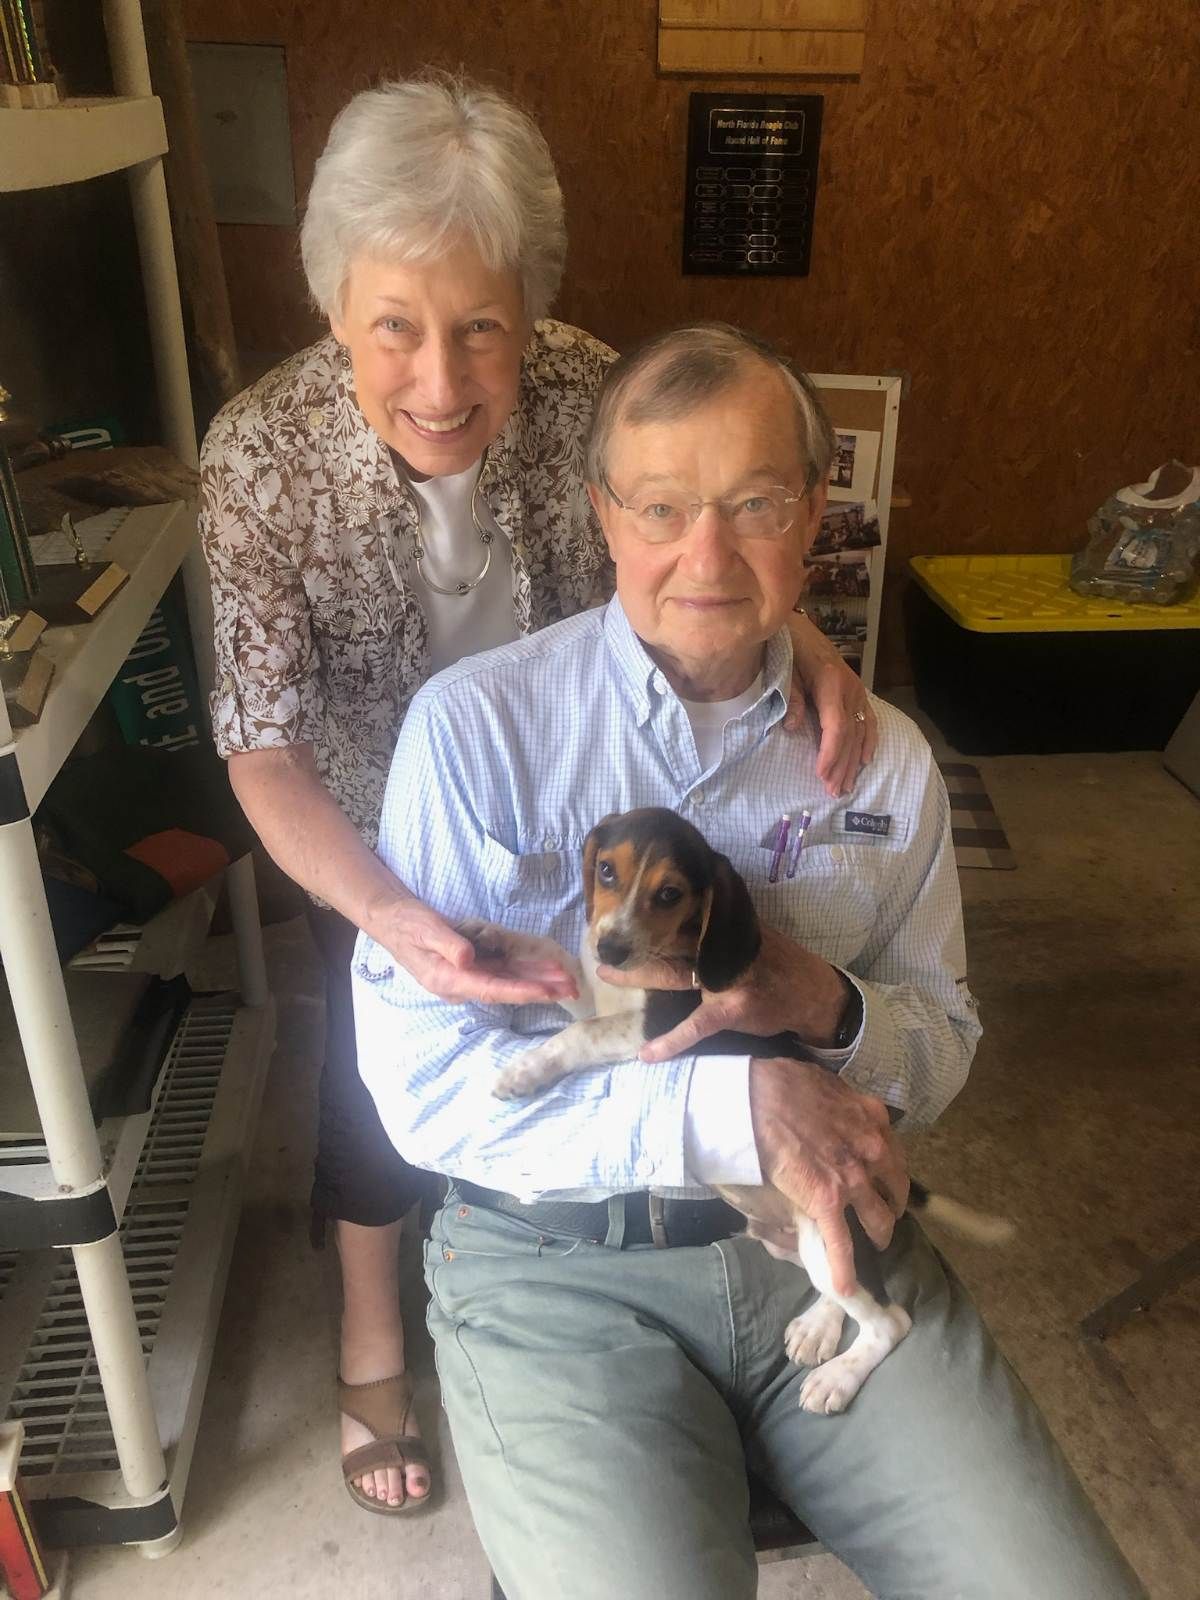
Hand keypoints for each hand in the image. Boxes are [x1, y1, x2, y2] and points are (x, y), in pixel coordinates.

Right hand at [378, 903, 579, 1006]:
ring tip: (569, 981)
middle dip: (540, 990)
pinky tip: (548, 969)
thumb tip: (468, 959)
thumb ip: (447, 944)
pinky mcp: (473, 967)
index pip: (491, 990)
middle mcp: (462, 984)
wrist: (393, 920)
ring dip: (539, 982)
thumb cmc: (407, 924)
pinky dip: (527, 971)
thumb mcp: (424, 929)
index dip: (520, 991)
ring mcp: (468, 976)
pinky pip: (504, 971)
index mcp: (449, 980)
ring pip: (510, 982)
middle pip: (507, 990)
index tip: (545, 992)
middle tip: (572, 990)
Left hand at [597, 924, 845, 1060]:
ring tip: (607, 974)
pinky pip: (694, 1026)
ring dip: (636, 974)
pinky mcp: (731, 1008)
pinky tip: (648, 1054)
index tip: (619, 911)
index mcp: (720, 930)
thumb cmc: (777, 967)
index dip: (647, 916)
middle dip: (633, 941)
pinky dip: (669, 1041)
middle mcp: (720, 948)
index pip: (678, 916)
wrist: (812, 993)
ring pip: (671, 975)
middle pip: (667, 940)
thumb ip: (717, 931)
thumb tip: (682, 920)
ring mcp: (724, 979)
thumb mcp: (748, 938)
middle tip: (600, 940)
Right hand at [750, 1056, 906, 1294]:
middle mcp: (872, 1151)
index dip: (889, 1170)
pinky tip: (845, 1286)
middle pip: (895, 1189)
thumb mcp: (825, 1082)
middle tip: (883, 1213)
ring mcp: (853, 1180)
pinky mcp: (827, 1203)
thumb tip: (834, 1106)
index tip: (882, 1179)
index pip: (893, 1153)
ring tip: (874, 1244)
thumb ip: (840, 1100)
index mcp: (872, 1120)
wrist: (755, 1100)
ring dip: (878, 1234)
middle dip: (892, 1204)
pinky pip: (841, 1243)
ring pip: (878, 1219)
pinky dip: (844, 1267)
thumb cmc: (780, 1084)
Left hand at [784, 616, 877, 795]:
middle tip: (833, 792)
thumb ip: (791, 697)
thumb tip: (792, 727)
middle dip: (841, 766)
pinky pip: (869, 721)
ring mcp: (857, 691)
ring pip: (860, 732)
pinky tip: (866, 760)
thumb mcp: (785, 670)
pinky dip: (869, 742)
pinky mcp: (858, 692)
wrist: (800, 627)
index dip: (830, 754)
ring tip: (846, 786)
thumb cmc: (789, 648)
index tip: (822, 776)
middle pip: (849, 736)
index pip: (835, 728)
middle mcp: (850, 690)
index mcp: (831, 684)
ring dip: (853, 761)